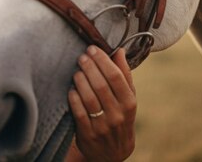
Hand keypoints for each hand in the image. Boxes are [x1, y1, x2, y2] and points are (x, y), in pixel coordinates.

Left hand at [67, 46, 136, 161]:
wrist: (113, 152)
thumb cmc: (120, 116)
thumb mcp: (127, 98)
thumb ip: (124, 74)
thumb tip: (119, 50)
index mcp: (129, 103)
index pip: (116, 76)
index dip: (102, 60)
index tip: (92, 49)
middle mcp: (118, 115)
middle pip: (101, 85)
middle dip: (89, 67)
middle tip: (81, 57)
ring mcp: (103, 125)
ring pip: (89, 98)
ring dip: (80, 80)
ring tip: (76, 71)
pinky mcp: (88, 134)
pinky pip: (78, 112)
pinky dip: (74, 98)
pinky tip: (71, 89)